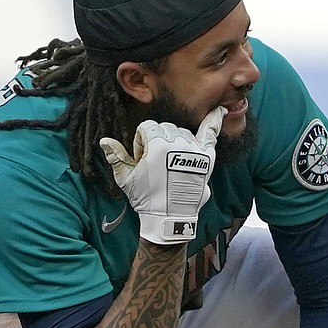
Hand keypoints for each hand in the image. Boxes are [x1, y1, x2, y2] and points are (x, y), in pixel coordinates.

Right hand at [98, 107, 224, 243]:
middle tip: (157, 165)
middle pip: (165, 129)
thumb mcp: (125, 177)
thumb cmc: (146, 197)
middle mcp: (177, 142)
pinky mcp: (206, 156)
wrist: (170, 216)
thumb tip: (104, 141)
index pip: (146, 128)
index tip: (143, 161)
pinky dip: (215, 120)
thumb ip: (115, 156)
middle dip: (157, 142)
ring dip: (176, 142)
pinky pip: (211, 132)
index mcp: (156, 143)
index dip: (141, 144)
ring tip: (172, 164)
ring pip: (183, 132)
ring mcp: (193, 148)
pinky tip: (222, 111)